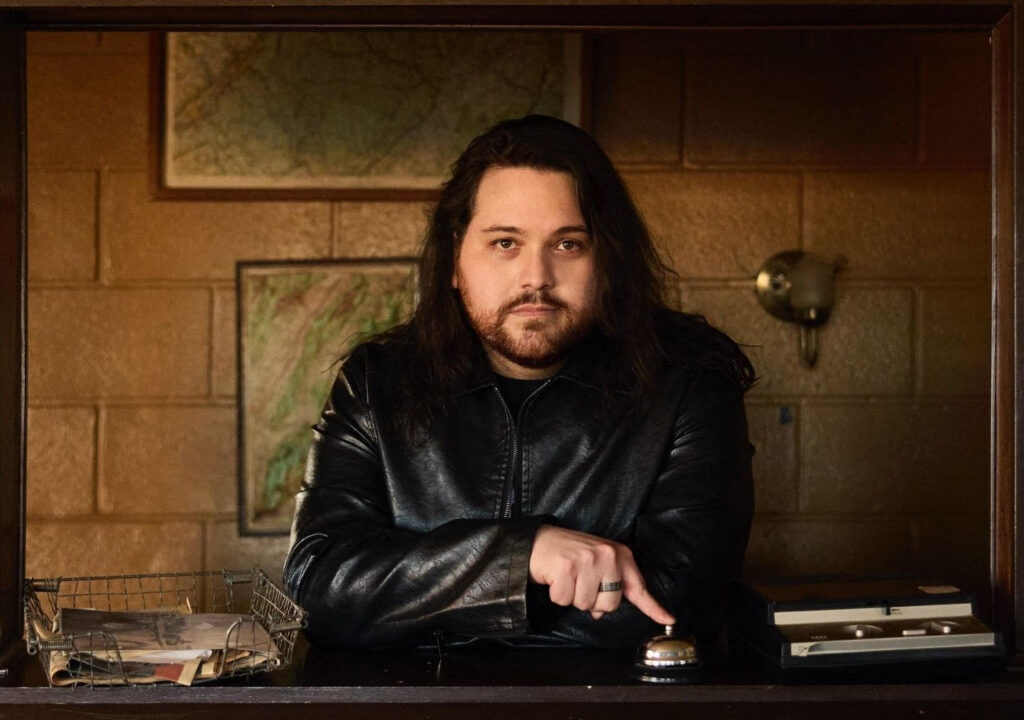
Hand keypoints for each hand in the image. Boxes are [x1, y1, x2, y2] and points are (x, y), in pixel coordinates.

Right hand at [528, 525, 675, 622]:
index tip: (669, 618)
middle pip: (610, 604)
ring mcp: (588, 561)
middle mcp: (608, 556)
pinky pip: (565, 600)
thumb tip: (601, 613)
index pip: (639, 587)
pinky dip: (557, 595)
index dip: (653, 607)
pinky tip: (556, 578)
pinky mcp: (567, 568)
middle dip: (593, 601)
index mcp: (620, 555)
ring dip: (573, 597)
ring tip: (567, 578)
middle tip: (580, 582)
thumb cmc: (571, 555)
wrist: (540, 541)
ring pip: (586, 605)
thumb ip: (607, 588)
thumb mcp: (597, 565)